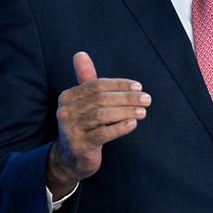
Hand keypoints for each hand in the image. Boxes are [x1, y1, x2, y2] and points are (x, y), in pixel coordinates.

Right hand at [47, 52, 150, 197]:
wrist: (70, 158)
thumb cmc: (83, 124)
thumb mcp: (84, 101)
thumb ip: (86, 79)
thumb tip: (80, 53)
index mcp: (67, 96)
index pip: (97, 85)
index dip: (119, 85)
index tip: (138, 87)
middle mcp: (65, 111)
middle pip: (101, 99)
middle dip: (126, 98)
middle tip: (147, 99)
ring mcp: (70, 130)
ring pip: (102, 115)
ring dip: (126, 111)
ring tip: (143, 111)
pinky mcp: (79, 146)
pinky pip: (102, 134)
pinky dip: (120, 127)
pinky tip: (133, 124)